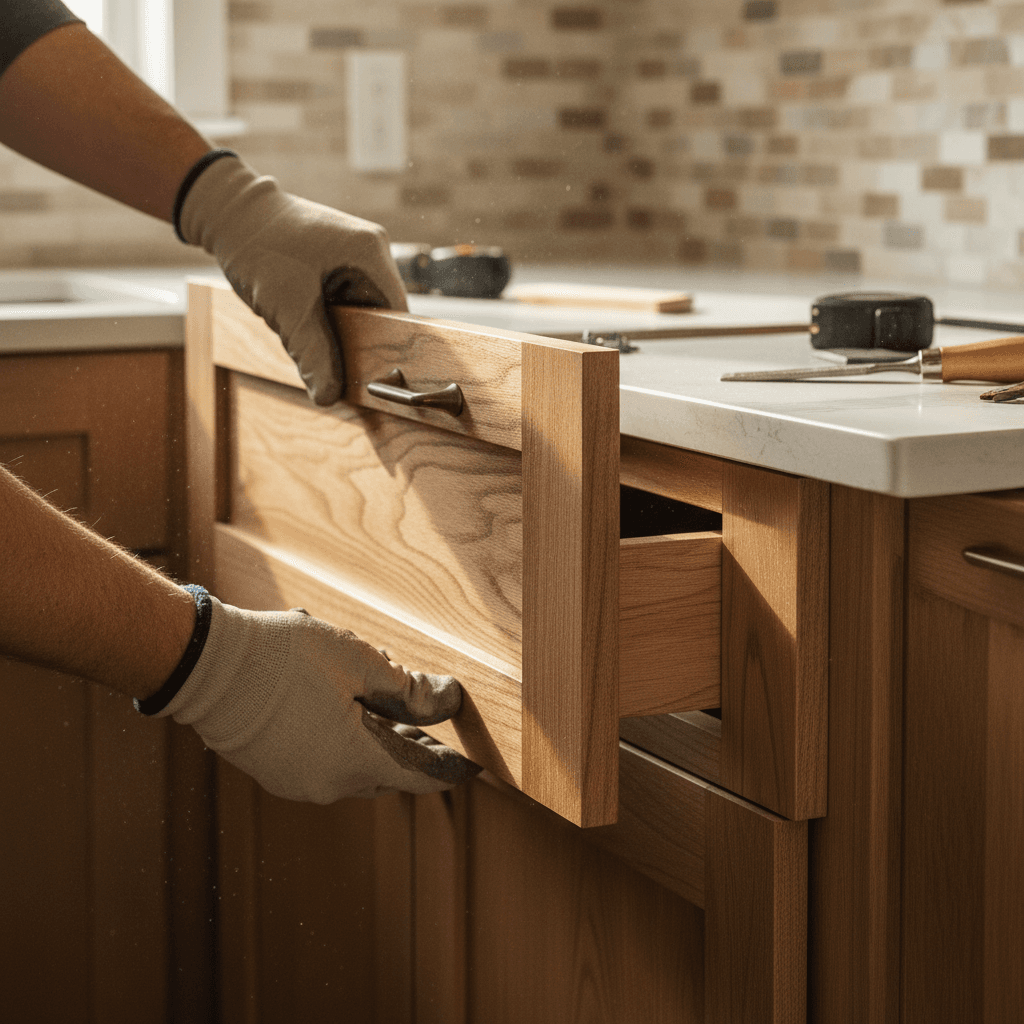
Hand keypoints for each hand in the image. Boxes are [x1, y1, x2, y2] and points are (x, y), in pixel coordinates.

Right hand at [157, 597, 479, 802]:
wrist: (207, 666)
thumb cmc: (284, 658)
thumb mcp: (358, 662)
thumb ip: (408, 689)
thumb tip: (449, 701)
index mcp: (355, 761)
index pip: (422, 775)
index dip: (452, 768)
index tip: (475, 765)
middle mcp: (328, 785)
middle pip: (390, 771)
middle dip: (414, 746)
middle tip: (435, 725)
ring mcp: (298, 783)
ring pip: (357, 768)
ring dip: (379, 742)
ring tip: (390, 708)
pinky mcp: (276, 772)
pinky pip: (327, 765)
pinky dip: (347, 744)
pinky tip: (347, 711)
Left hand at [179, 155, 407, 405]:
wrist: (226, 210)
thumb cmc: (258, 245)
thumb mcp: (286, 306)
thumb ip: (311, 353)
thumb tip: (328, 396)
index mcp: (370, 252)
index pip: (396, 314)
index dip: (383, 348)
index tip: (366, 376)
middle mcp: (371, 249)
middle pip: (377, 313)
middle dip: (351, 338)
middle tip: (326, 359)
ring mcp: (355, 252)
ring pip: (357, 309)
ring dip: (334, 327)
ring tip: (304, 326)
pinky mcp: (337, 258)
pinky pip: (341, 299)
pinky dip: (323, 314)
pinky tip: (301, 314)